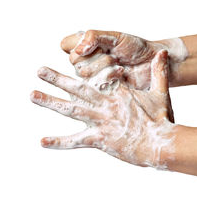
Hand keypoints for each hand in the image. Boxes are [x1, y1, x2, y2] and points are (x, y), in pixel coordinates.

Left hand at [30, 50, 175, 167]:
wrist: (161, 143)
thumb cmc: (161, 119)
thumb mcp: (161, 93)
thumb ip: (159, 72)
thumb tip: (163, 53)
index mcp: (118, 92)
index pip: (97, 76)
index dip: (83, 66)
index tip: (69, 58)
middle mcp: (105, 104)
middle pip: (77, 89)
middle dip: (57, 78)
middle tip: (40, 70)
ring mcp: (100, 121)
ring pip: (71, 109)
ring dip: (50, 102)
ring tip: (33, 95)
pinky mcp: (99, 139)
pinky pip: (75, 141)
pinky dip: (59, 142)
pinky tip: (42, 141)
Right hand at [61, 30, 187, 89]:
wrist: (153, 64)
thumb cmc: (136, 48)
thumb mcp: (115, 37)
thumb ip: (94, 38)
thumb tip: (78, 49)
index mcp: (87, 46)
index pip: (66, 46)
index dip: (79, 46)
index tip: (98, 45)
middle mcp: (87, 61)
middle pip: (75, 62)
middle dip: (97, 59)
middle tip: (114, 57)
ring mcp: (93, 77)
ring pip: (84, 75)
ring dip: (104, 69)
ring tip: (120, 67)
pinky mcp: (102, 89)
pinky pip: (94, 87)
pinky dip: (109, 79)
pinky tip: (120, 76)